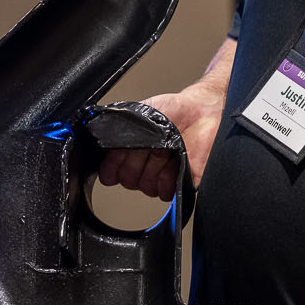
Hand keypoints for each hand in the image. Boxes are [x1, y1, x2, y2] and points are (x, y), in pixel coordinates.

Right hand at [98, 87, 219, 198]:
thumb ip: (119, 129)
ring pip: (145, 187)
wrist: (202, 112)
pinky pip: (166, 194)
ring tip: (165, 150)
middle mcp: (144, 165)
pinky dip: (169, 179)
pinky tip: (175, 162)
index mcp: (130, 150)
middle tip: (150, 145)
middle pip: (128, 180)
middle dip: (137, 162)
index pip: (110, 171)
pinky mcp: (180, 183)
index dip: (112, 166)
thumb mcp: (139, 113)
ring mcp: (161, 175)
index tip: (118, 155)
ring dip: (154, 167)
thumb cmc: (174, 110)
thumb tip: (103, 139)